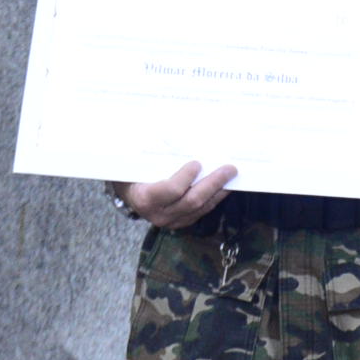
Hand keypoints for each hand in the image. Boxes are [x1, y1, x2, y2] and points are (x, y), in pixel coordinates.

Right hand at [118, 161, 235, 227]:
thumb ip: (153, 156)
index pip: (171, 189)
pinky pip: (202, 212)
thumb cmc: (133, 175)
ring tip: (231, 177)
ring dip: (218, 192)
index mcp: (145, 198)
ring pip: (201, 208)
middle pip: (192, 200)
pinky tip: (223, 187)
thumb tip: (174, 137)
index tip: (197, 163)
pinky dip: (214, 199)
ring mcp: (171, 222)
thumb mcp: (137, 165)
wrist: (129, 194)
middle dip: (213, 183)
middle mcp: (159, 214)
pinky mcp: (181, 223)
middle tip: (229, 169)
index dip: (186, 177)